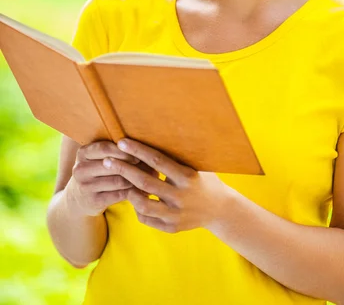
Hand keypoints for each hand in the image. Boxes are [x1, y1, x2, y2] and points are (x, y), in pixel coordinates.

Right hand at [66, 139, 158, 216]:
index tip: (140, 153)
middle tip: (153, 166)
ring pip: (118, 181)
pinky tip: (146, 190)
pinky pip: (119, 195)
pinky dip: (134, 192)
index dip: (124, 150)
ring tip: (154, 177)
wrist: (80, 198)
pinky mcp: (93, 202)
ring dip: (138, 179)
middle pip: (113, 165)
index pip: (105, 148)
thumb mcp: (100, 157)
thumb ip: (117, 149)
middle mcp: (80, 169)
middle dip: (134, 165)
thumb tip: (146, 145)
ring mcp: (85, 187)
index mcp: (83, 153)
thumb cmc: (99, 171)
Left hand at [102, 137, 230, 233]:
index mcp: (187, 177)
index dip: (138, 150)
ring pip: (143, 205)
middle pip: (145, 183)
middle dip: (124, 170)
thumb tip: (152, 132)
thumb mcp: (195, 165)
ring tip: (119, 181)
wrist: (220, 210)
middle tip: (106, 161)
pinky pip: (147, 219)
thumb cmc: (204, 180)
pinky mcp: (172, 228)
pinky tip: (134, 197)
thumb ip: (175, 155)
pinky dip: (137, 209)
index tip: (122, 142)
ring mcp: (176, 215)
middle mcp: (181, 196)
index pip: (157, 161)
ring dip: (128, 192)